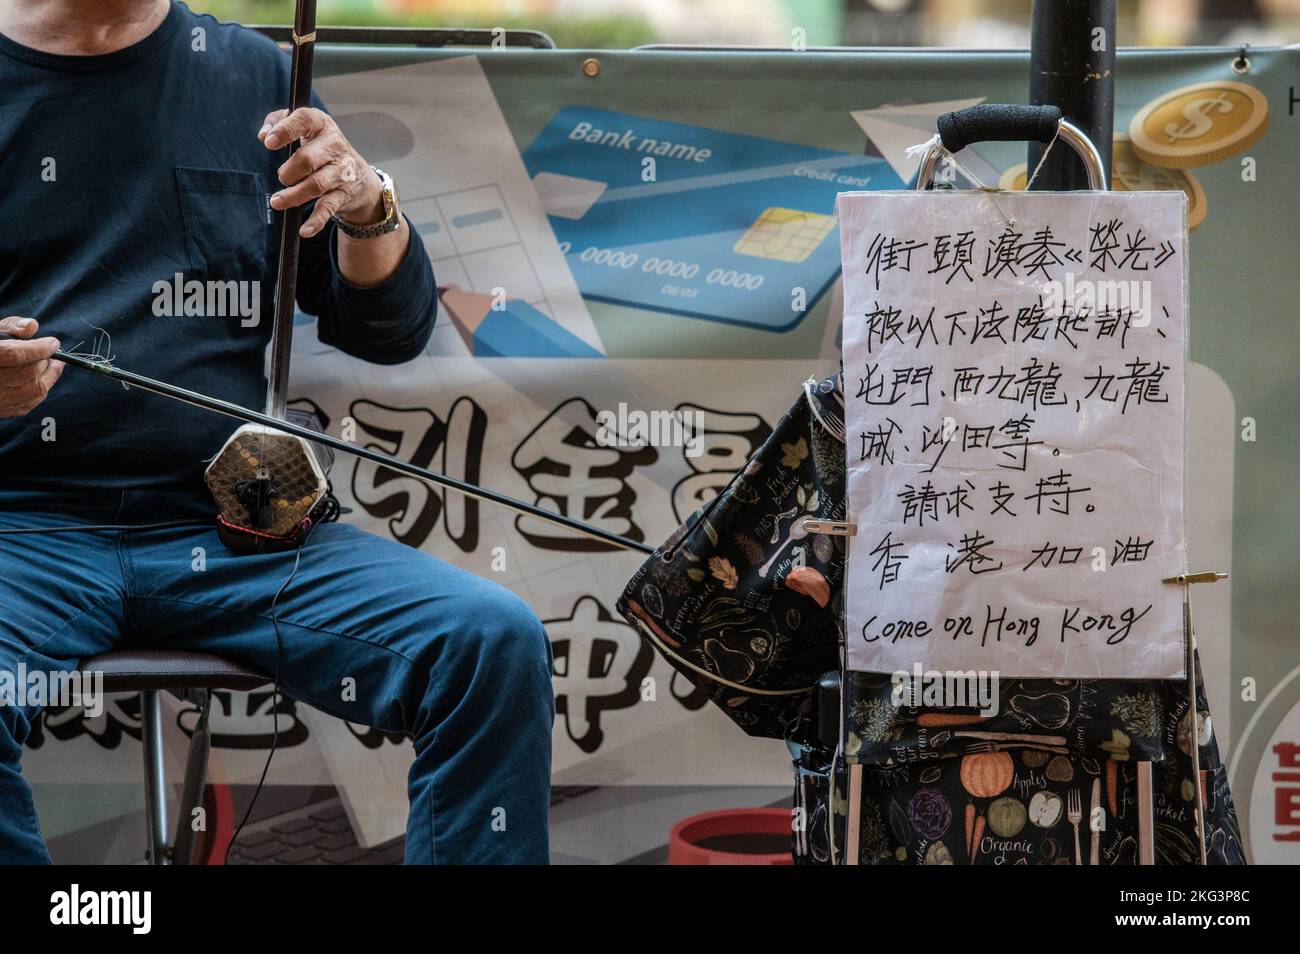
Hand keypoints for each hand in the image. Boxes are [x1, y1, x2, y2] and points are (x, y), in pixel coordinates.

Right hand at [0, 317, 63, 418]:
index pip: (15, 354)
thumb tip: (32, 326)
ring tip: (54, 366)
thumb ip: (10, 327)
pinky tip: (42, 381)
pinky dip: (39, 393)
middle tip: (54, 354)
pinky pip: (26, 405)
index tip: (53, 343)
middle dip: (47, 362)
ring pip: (33, 391)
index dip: (39, 348)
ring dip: (49, 377)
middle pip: (28, 373)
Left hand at [259, 107, 382, 238]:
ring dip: (293, 195)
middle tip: (283, 178)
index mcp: (322, 124)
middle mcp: (335, 146)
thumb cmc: (322, 147)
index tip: (268, 143)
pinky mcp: (343, 194)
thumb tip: (263, 135)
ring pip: (315, 185)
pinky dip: (316, 221)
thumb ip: (279, 122)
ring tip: (277, 201)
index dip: (285, 130)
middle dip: (289, 171)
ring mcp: (341, 172)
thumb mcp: (306, 128)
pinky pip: (328, 208)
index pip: (304, 120)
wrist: (359, 176)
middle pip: (307, 159)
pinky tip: (305, 230)